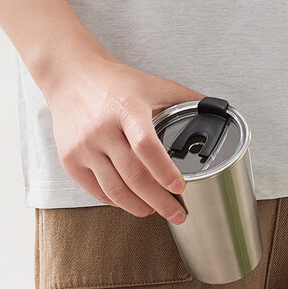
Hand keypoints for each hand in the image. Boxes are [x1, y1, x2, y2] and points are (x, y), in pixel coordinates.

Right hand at [44, 50, 207, 223]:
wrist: (72, 76)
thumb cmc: (116, 82)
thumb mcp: (153, 84)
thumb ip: (186, 99)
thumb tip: (217, 112)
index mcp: (127, 108)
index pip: (146, 145)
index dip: (164, 171)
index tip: (180, 187)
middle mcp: (103, 128)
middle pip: (134, 176)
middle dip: (159, 201)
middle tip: (177, 212)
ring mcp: (84, 147)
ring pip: (115, 190)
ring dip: (138, 207)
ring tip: (155, 210)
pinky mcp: (70, 160)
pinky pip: (97, 191)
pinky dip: (117, 202)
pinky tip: (130, 201)